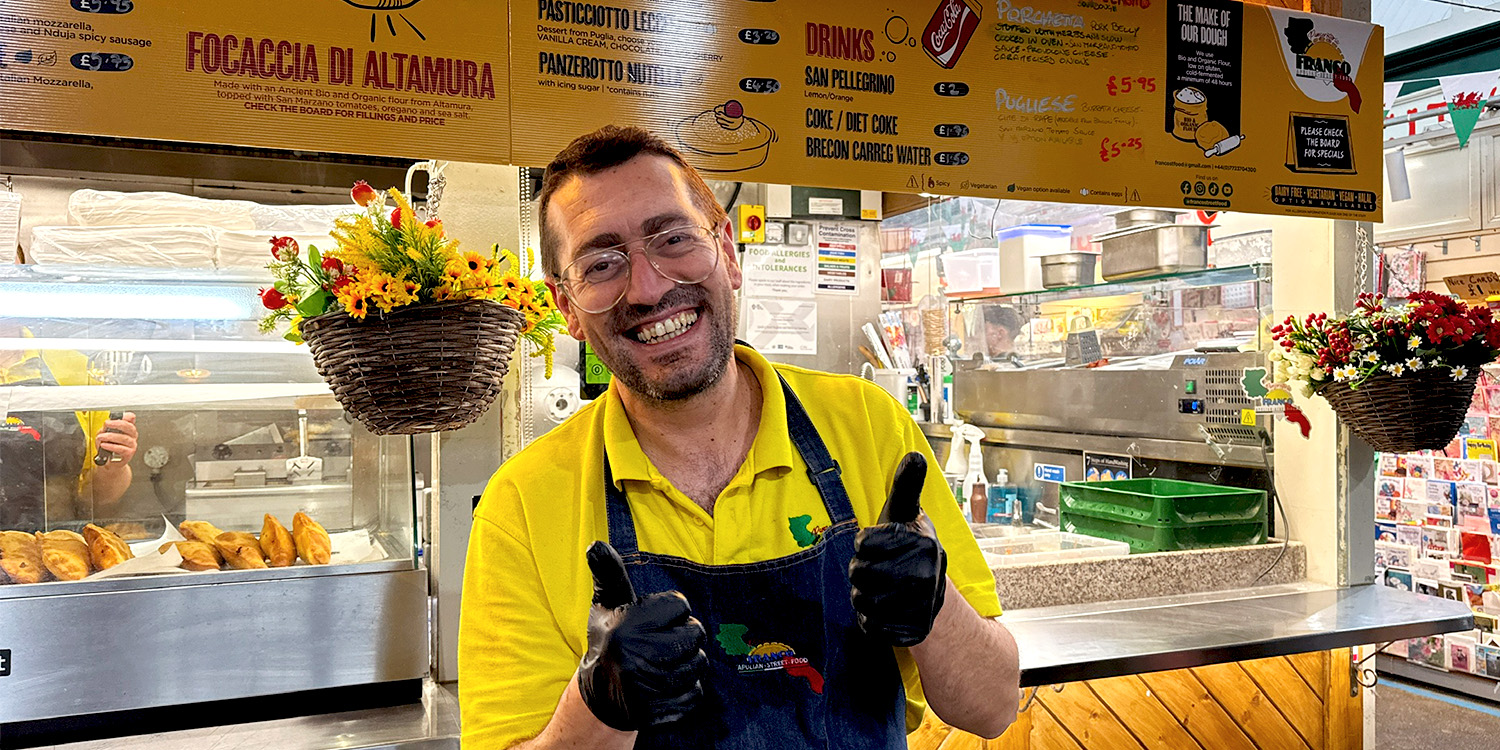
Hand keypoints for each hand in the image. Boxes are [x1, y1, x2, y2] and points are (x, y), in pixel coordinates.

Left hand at [96, 412, 137, 465]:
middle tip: (107, 424)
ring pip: (124, 438)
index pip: (131, 419)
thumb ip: (106, 428)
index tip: (115, 417)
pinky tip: (104, 445)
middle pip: (129, 427)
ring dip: (110, 436)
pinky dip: (111, 446)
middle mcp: (132, 436)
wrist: (109, 462)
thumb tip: (107, 423)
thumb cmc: (108, 448)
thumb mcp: (105, 435)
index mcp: (128, 429)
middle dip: (117, 424)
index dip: (126, 416)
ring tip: (101, 437)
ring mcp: (132, 445)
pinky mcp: (129, 453)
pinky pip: (121, 449)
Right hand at [577, 541, 707, 730]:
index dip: (671, 611)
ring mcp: (647, 689)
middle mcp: (636, 658)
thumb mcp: (607, 604)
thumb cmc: (611, 638)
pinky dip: (686, 689)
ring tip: (662, 663)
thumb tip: (596, 545)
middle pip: (695, 634)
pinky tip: (665, 686)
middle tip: (661, 643)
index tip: (653, 621)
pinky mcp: (659, 713)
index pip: (680, 605)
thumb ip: (609, 573)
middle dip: (683, 636)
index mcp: (626, 627)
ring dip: (687, 663)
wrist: (601, 694)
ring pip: (699, 664)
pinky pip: (696, 694)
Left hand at [849, 452, 946, 646]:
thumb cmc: (908, 543)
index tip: (879, 544)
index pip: (863, 542)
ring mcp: (920, 607)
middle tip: (877, 567)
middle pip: (859, 573)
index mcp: (922, 544)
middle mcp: (924, 576)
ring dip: (861, 594)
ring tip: (879, 587)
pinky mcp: (911, 632)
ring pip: (860, 601)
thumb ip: (907, 484)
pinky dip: (868, 619)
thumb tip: (916, 455)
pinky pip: (869, 626)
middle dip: (860, 569)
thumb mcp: (906, 512)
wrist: (932, 592)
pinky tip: (882, 609)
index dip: (864, 543)